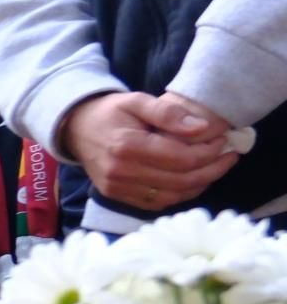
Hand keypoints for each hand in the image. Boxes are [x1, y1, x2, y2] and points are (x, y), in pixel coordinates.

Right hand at [60, 90, 236, 210]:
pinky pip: (159, 203)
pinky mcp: (118, 197)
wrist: (75, 129)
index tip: (222, 140)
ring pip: (174, 195)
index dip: (209, 151)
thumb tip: (203, 128)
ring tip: (216, 168)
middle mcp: (121, 172)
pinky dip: (182, 194)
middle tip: (228, 156)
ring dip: (201, 184)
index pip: (182, 158)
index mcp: (126, 146)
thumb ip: (169, 113)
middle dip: (212, 168)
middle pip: (182, 180)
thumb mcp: (137, 100)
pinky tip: (194, 181)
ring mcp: (118, 188)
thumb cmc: (109, 112)